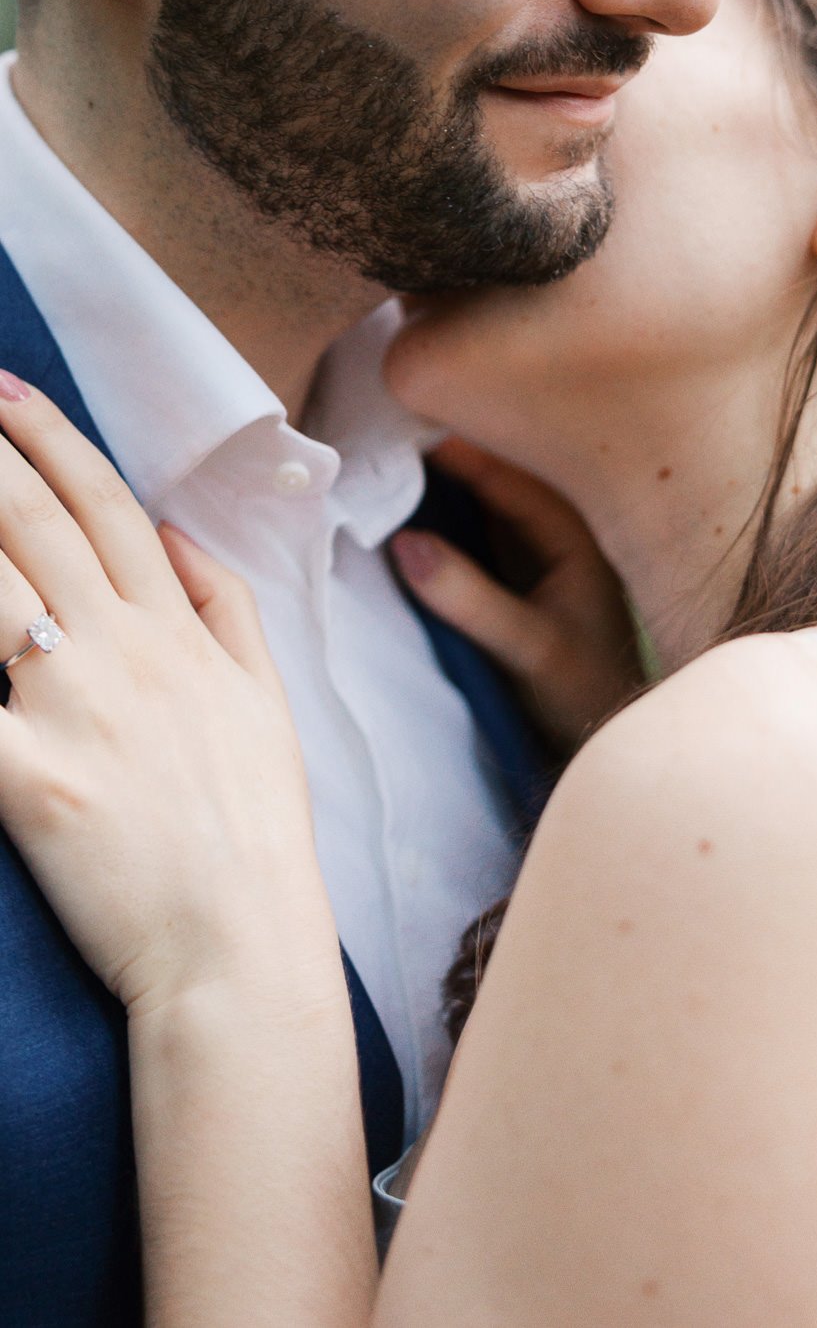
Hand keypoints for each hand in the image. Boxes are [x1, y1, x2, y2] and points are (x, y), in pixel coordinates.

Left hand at [0, 374, 334, 1016]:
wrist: (239, 948)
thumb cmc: (255, 832)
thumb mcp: (268, 704)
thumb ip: (227, 608)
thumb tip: (177, 532)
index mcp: (181, 633)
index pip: (109, 507)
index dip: (52, 439)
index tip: (6, 391)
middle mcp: (126, 652)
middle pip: (37, 523)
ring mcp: (73, 711)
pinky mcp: (27, 780)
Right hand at [391, 439, 645, 749]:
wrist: (606, 732)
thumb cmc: (584, 692)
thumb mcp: (529, 648)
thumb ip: (470, 600)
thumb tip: (403, 543)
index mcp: (576, 534)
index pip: (509, 473)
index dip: (454, 448)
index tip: (398, 427)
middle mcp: (558, 531)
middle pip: (493, 474)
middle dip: (441, 455)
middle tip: (377, 433)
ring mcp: (534, 551)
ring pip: (479, 498)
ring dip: (436, 482)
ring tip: (377, 459)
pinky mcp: (513, 574)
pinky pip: (473, 527)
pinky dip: (438, 514)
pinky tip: (398, 504)